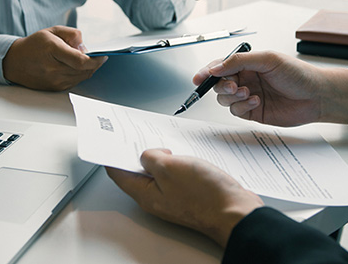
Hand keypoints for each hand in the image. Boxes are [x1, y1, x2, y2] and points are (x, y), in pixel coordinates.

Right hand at [2, 26, 106, 90]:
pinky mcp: (54, 88)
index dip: (96, 60)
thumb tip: (86, 47)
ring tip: (85, 60)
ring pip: (81, 77)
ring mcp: (54, 81)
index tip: (104, 56)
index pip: (82, 61)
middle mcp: (53, 69)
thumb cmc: (34, 45)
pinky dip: (79, 75)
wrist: (15, 62)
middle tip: (97, 56)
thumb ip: (72, 34)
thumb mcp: (53, 31)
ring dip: (88, 69)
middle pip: (84, 70)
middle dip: (94, 63)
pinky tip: (76, 67)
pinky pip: (74, 82)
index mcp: (53, 51)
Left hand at [106, 149, 262, 246]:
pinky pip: (176, 177)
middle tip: (139, 136)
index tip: (111, 140)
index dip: (113, 154)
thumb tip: (148, 154)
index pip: (118, 173)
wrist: (236, 212)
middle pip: (138, 174)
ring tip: (164, 144)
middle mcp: (157, 199)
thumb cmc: (205, 195)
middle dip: (138, 153)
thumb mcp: (170, 167)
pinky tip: (184, 155)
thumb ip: (152, 157)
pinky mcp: (190, 196)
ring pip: (159, 174)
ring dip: (160, 158)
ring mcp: (174, 198)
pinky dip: (176, 164)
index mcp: (145, 194)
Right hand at [193, 51, 347, 126]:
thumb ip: (239, 61)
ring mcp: (248, 96)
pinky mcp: (254, 112)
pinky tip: (256, 101)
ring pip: (225, 100)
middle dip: (221, 86)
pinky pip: (237, 112)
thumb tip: (217, 67)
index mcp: (247, 64)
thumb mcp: (268, 59)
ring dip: (232, 98)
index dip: (208, 72)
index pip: (221, 67)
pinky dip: (242, 107)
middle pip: (219, 85)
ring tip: (248, 93)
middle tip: (232, 87)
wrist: (318, 96)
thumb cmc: (298, 74)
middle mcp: (246, 79)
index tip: (199, 78)